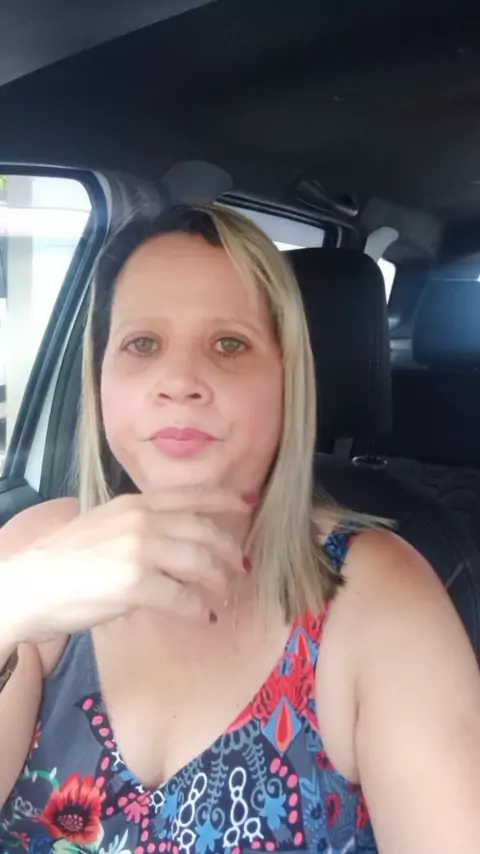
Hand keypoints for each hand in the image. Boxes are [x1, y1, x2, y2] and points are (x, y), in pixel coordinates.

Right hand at [0, 489, 249, 644]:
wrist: (29, 585)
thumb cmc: (62, 560)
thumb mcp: (102, 524)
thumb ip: (137, 524)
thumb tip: (170, 536)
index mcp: (134, 504)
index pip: (190, 495)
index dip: (223, 500)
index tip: (246, 505)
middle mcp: (141, 521)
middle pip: (202, 531)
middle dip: (228, 549)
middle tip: (242, 565)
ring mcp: (140, 551)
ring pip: (199, 563)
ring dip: (218, 581)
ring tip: (224, 594)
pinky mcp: (136, 584)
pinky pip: (182, 597)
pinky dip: (198, 609)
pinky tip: (202, 617)